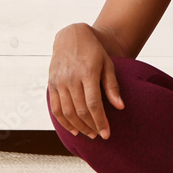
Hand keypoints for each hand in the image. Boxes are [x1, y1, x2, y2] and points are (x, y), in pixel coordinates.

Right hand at [47, 23, 124, 139]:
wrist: (71, 36)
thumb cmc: (94, 51)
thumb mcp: (107, 64)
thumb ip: (112, 86)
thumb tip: (120, 107)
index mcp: (88, 73)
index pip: (94, 104)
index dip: (100, 121)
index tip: (107, 134)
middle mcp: (71, 78)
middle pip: (80, 110)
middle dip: (91, 126)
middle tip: (99, 135)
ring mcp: (59, 82)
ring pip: (67, 112)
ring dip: (78, 126)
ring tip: (89, 133)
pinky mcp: (51, 84)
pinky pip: (55, 108)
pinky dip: (63, 121)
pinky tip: (73, 129)